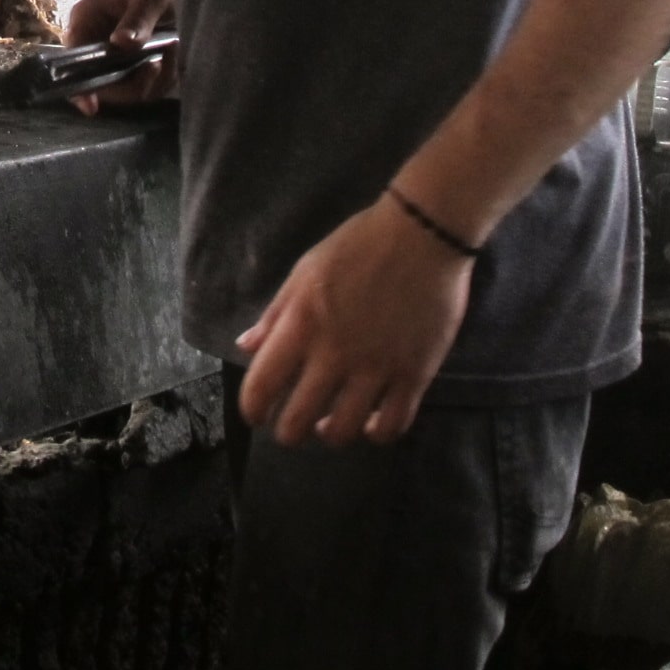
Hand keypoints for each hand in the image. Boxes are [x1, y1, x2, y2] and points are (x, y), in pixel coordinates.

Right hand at [64, 0, 177, 112]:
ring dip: (154, 80)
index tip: (91, 106)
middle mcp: (94, 44)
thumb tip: (121, 43)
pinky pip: (146, 87)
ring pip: (127, 90)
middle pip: (101, 84)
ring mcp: (114, 59)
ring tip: (171, 51)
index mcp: (86, 21)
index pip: (72, 61)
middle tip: (158, 65)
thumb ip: (138, 18)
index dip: (79, 86)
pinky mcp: (134, 67)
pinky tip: (173, 54)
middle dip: (132, 83)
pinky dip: (164, 78)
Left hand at [235, 192, 474, 447]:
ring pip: (344, 432)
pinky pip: (392, 425)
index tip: (257, 414)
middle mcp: (335, 354)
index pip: (261, 386)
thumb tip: (246, 347)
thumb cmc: (358, 246)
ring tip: (330, 423)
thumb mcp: (305, 272)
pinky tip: (369, 422)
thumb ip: (275, 315)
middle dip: (288, 432)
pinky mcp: (414, 374)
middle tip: (293, 425)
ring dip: (330, 435)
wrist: (423, 235)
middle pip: (298, 422)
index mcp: (302, 325)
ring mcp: (377, 368)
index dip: (253, 409)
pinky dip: (376, 433)